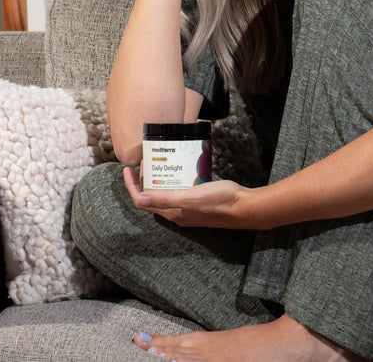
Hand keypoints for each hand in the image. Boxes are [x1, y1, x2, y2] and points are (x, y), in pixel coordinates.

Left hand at [122, 165, 258, 229]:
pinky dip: (174, 179)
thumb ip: (166, 199)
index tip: (127, 168)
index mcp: (172, 213)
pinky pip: (180, 189)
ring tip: (159, 161)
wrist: (244, 206)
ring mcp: (188, 208)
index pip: (142, 201)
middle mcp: (177, 212)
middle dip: (144, 179)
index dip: (131, 186)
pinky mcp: (198, 201)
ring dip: (159, 178)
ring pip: (166, 193)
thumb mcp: (190, 198)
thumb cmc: (219, 201)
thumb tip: (140, 198)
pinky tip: (180, 167)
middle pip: (152, 196)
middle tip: (146, 160)